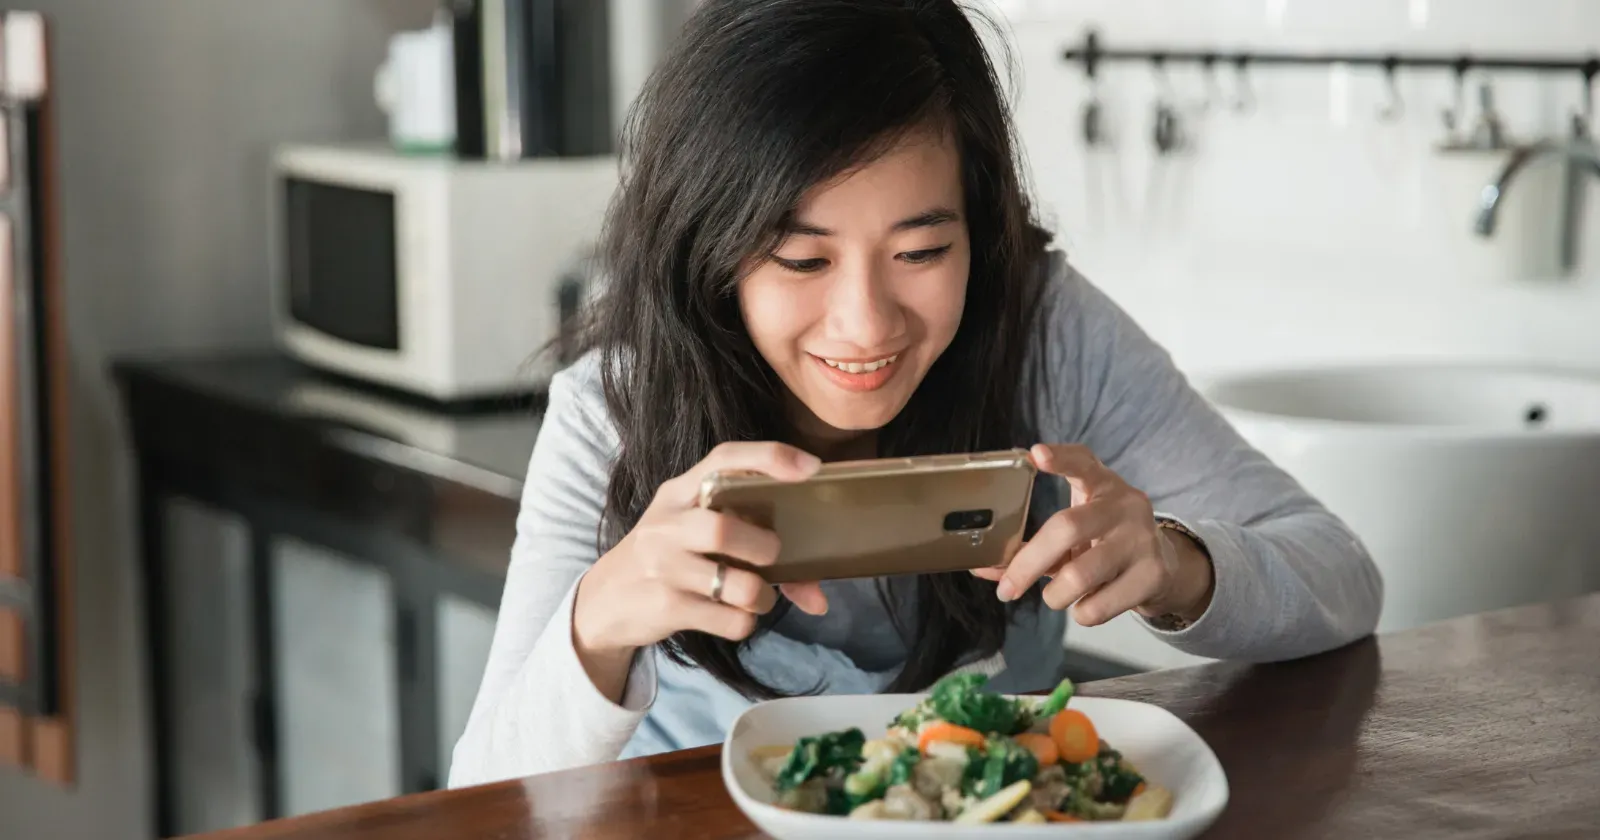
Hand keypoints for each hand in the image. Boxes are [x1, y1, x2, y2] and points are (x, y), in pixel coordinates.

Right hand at [573, 442, 829, 671]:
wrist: (605, 600)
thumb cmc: (669, 558)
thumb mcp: (694, 536)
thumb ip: (751, 548)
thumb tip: (819, 599)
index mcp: (679, 492)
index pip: (723, 459)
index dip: (769, 458)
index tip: (811, 468)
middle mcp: (667, 523)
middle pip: (723, 529)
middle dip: (763, 548)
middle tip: (772, 556)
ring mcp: (662, 566)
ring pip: (734, 583)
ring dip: (761, 595)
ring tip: (758, 595)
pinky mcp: (666, 606)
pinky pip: (729, 619)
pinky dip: (745, 621)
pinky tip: (734, 615)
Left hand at [972, 444, 1213, 625]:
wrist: (1164, 567)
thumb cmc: (1103, 543)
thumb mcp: (1072, 534)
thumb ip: (1030, 546)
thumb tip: (983, 567)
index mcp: (1102, 485)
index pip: (1082, 462)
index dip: (1060, 459)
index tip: (1035, 455)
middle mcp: (1125, 506)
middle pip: (1067, 528)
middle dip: (1026, 565)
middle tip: (1006, 589)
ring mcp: (1142, 539)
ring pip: (1080, 575)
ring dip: (1055, 596)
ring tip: (1057, 596)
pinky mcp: (1152, 575)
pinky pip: (1098, 606)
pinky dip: (1081, 613)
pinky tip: (1088, 603)